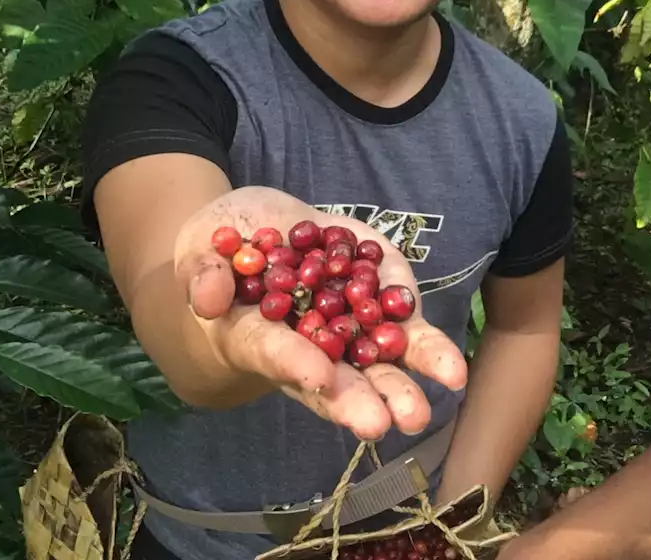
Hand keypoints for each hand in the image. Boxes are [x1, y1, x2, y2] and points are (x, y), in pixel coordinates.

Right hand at [176, 186, 468, 440]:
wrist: (261, 228)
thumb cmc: (221, 246)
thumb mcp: (201, 247)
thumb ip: (203, 272)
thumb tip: (207, 298)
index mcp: (256, 337)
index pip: (274, 353)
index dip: (294, 362)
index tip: (317, 375)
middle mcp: (306, 345)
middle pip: (334, 381)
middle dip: (359, 401)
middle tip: (381, 422)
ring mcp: (346, 325)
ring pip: (378, 363)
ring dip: (406, 383)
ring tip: (431, 402)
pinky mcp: (378, 296)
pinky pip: (403, 323)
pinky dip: (426, 345)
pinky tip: (449, 365)